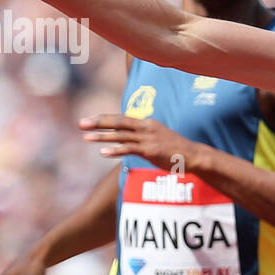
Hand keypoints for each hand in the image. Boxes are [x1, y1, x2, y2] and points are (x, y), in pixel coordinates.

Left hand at [80, 114, 203, 170]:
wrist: (193, 155)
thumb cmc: (175, 149)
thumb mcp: (157, 137)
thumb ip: (141, 136)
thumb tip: (125, 140)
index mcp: (146, 123)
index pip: (121, 118)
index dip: (104, 119)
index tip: (89, 120)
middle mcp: (145, 127)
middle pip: (118, 122)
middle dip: (98, 123)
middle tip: (81, 123)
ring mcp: (148, 138)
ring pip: (120, 135)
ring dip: (102, 136)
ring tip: (85, 137)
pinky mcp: (150, 150)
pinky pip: (129, 149)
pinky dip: (115, 150)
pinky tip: (103, 152)